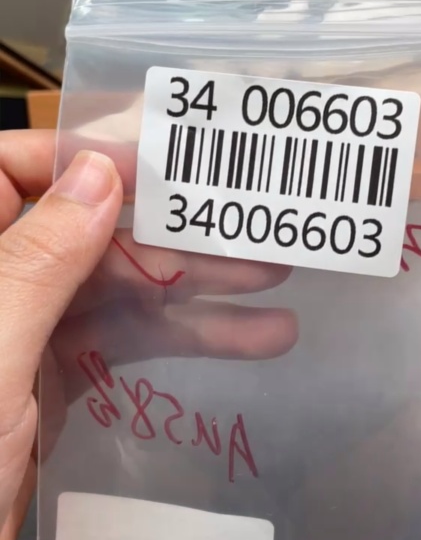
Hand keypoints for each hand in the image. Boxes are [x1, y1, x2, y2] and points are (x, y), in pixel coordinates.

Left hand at [0, 131, 296, 539]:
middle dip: (170, 232)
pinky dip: (182, 340)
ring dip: (194, 287)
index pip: (16, 169)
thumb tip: (102, 172)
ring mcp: (26, 331)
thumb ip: (42, 257)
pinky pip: (124, 343)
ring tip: (276, 279)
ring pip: (116, 289)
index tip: (167, 171)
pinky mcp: (53, 380)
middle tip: (253, 231)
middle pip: (87, 231)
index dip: (90, 159)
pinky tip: (253, 340)